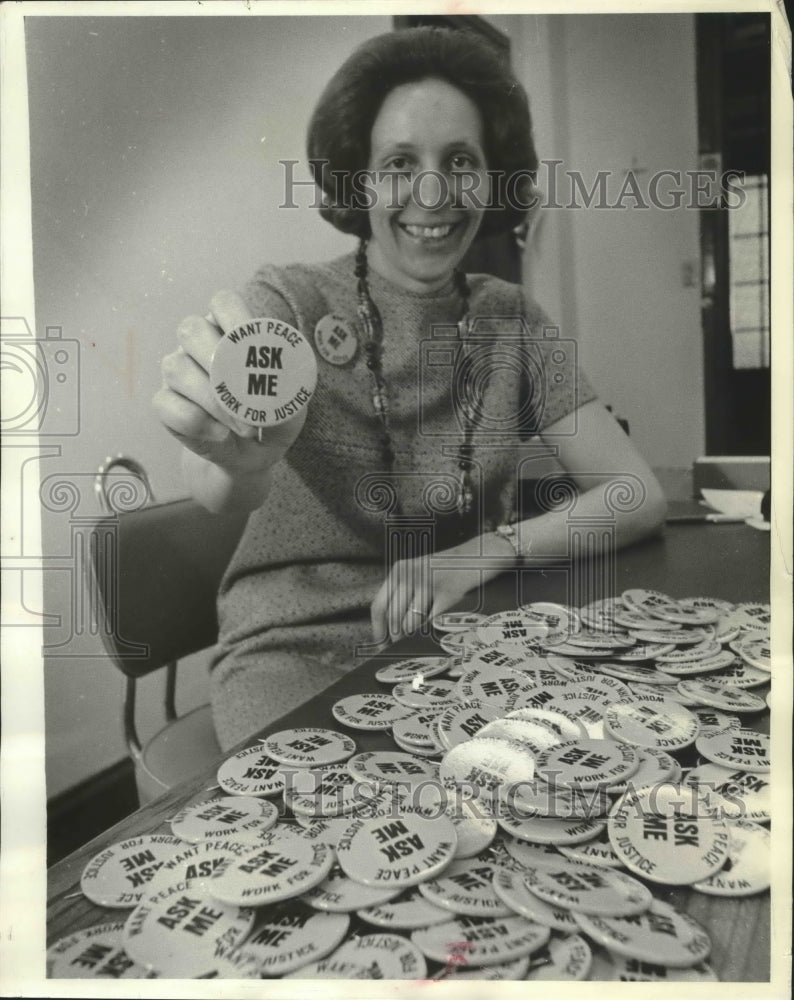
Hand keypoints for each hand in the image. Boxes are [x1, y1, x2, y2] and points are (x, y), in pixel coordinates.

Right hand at [152, 290, 306, 476]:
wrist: (249, 458)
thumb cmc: (270, 422)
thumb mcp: (290, 410)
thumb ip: (288, 395)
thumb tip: (276, 388)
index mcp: (230, 333)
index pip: (223, 303)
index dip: (235, 316)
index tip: (256, 346)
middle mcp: (199, 346)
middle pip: (191, 329)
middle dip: (219, 360)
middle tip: (248, 395)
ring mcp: (178, 372)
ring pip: (177, 368)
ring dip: (214, 400)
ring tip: (245, 427)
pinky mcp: (165, 403)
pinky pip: (166, 404)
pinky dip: (196, 421)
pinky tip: (220, 434)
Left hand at [370, 539, 503, 644]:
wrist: (479, 553)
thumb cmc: (449, 568)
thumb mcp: (420, 572)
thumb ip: (404, 594)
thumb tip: (392, 629)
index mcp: (400, 569)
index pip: (379, 605)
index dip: (378, 628)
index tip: (380, 644)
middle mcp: (411, 575)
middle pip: (394, 617)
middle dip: (397, 636)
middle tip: (402, 645)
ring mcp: (429, 583)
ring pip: (411, 622)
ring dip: (414, 633)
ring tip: (421, 631)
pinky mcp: (447, 592)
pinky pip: (431, 620)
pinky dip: (431, 628)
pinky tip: (436, 624)